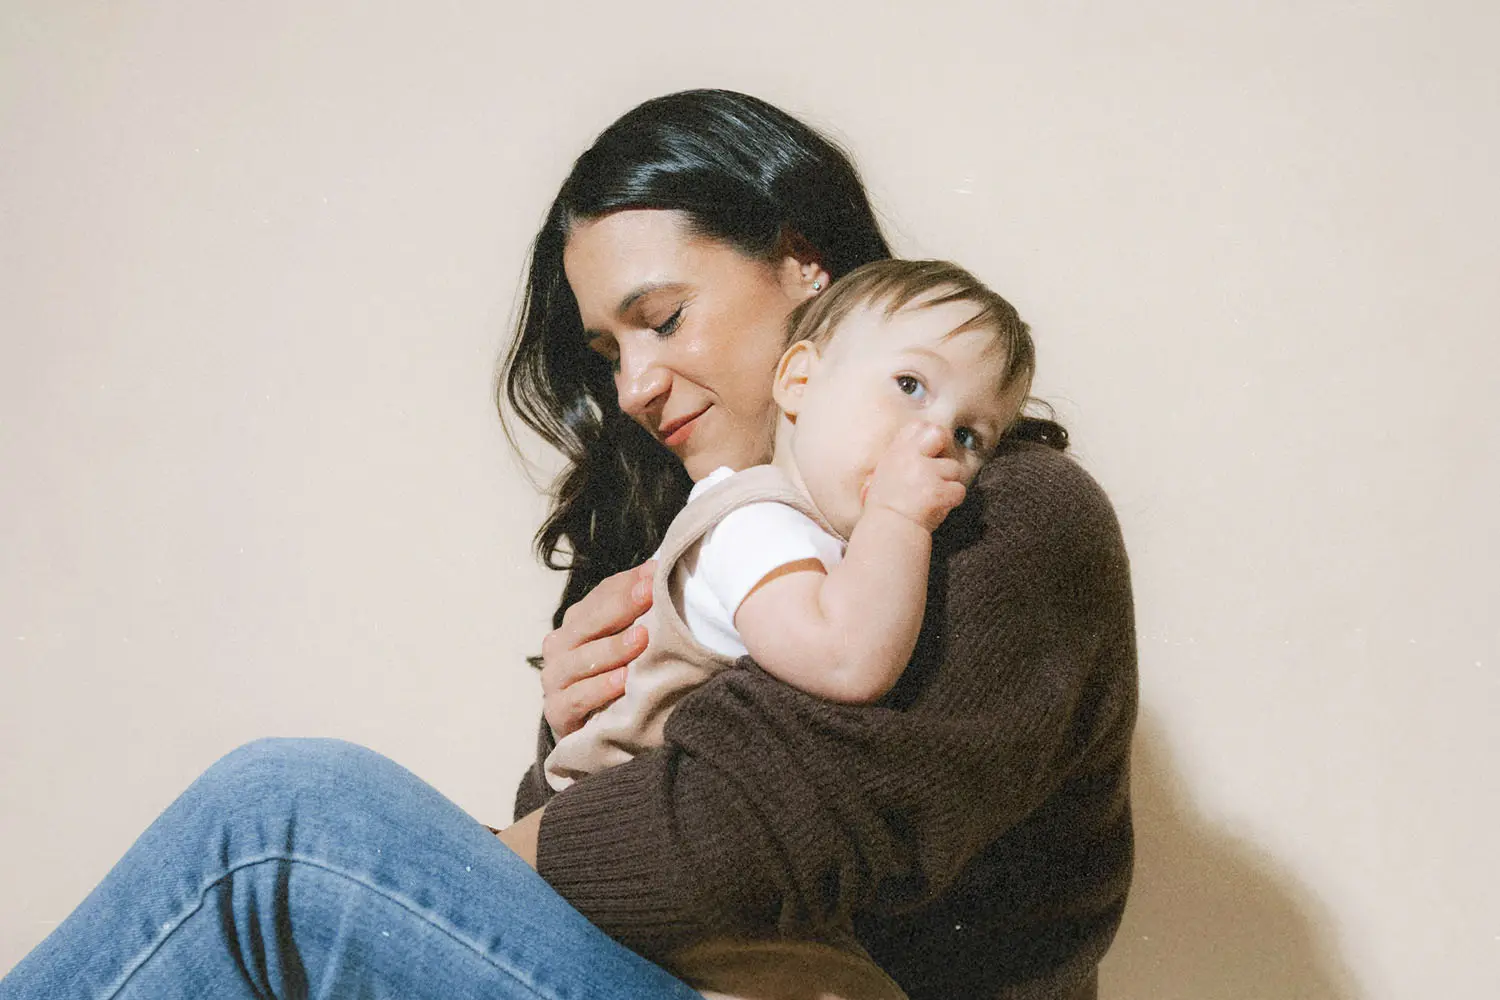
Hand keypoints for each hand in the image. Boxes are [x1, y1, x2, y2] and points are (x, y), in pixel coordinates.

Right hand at [539, 561, 653, 737]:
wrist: (596, 728)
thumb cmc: (618, 675)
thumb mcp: (629, 638)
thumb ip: (637, 605)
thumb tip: (656, 568)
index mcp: (576, 623)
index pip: (600, 597)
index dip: (627, 586)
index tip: (655, 575)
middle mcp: (560, 648)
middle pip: (587, 624)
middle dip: (621, 608)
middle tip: (650, 597)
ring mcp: (555, 681)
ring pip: (579, 661)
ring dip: (611, 649)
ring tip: (641, 640)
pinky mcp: (557, 713)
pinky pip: (574, 699)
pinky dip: (597, 690)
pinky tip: (621, 681)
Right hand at [863, 422, 968, 532]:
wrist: (887, 531)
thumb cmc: (886, 505)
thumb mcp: (885, 473)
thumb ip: (903, 456)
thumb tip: (924, 444)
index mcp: (897, 451)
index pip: (920, 426)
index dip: (929, 437)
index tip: (928, 453)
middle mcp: (910, 457)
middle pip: (940, 433)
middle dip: (945, 448)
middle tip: (939, 468)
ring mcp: (925, 473)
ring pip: (954, 468)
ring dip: (949, 482)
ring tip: (932, 496)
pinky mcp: (938, 491)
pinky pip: (959, 490)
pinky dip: (953, 500)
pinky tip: (938, 506)